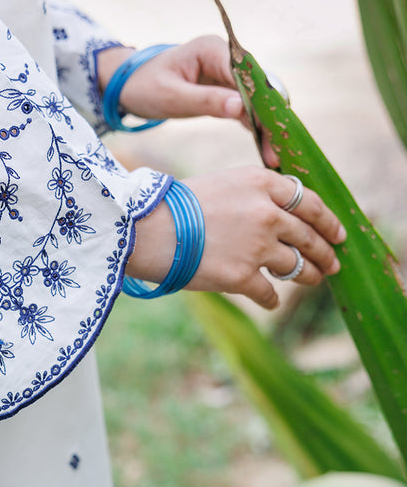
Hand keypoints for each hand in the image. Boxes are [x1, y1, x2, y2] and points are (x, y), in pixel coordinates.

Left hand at [98, 37, 279, 166]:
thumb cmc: (145, 86)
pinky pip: (247, 108)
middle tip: (278, 153)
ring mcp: (228, 72)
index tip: (272, 131)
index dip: (262, 104)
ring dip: (266, 127)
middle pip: (259, 88)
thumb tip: (240, 108)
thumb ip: (205, 101)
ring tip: (275, 158)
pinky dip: (255, 127)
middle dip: (270, 120)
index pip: (248, 76)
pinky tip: (265, 150)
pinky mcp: (226, 88)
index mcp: (213, 49)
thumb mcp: (172, 97)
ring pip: (257, 100)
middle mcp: (226, 57)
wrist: (129, 84)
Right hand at [128, 166, 346, 309]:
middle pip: (309, 236)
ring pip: (297, 265)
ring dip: (309, 275)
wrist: (148, 230)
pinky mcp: (243, 277)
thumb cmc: (176, 206)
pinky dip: (272, 299)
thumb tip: (279, 217)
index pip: (310, 202)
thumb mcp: (223, 185)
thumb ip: (255, 197)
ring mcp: (257, 247)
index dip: (328, 221)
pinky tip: (272, 301)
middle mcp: (267, 214)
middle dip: (326, 252)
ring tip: (314, 279)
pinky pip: (269, 293)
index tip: (337, 233)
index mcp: (263, 184)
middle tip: (334, 263)